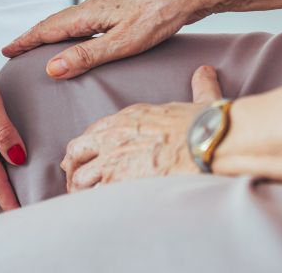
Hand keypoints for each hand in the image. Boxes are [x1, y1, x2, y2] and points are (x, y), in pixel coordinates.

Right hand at [2, 0, 214, 79]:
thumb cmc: (161, 15)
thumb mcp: (123, 43)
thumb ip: (87, 56)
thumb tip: (51, 67)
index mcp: (90, 13)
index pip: (48, 29)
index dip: (26, 41)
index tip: (7, 51)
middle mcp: (95, 4)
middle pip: (56, 22)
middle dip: (33, 36)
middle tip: (16, 49)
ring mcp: (109, 3)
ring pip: (72, 19)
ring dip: (52, 32)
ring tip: (41, 44)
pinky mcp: (122, 5)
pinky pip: (87, 17)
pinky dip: (73, 28)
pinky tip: (82, 34)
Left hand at [61, 66, 222, 192]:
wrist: (207, 144)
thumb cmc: (205, 125)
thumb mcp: (199, 100)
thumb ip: (198, 88)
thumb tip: (204, 73)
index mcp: (128, 117)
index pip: (94, 131)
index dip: (87, 146)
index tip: (87, 155)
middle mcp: (114, 136)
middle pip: (76, 151)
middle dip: (73, 165)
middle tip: (77, 178)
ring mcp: (113, 160)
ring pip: (80, 177)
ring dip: (80, 188)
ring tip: (84, 197)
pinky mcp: (118, 183)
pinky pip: (93, 195)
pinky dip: (93, 202)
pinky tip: (98, 208)